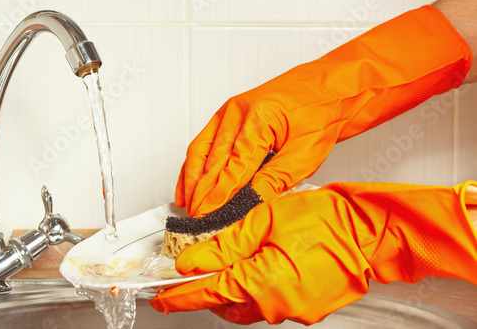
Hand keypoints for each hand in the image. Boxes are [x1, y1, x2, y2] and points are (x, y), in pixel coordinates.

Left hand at [152, 181, 476, 324]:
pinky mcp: (306, 309)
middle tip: (197, 272)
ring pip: (247, 305)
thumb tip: (191, 261)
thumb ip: (223, 245)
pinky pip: (269, 303)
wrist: (368, 230)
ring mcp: (294, 311)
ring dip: (232, 288)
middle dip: (207, 290)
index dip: (180, 296)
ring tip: (232, 263)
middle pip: (225, 303)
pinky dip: (256, 288)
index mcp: (262, 282)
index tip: (162, 297)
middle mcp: (276, 305)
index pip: (207, 293)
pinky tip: (262, 265)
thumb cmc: (326, 219)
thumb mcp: (265, 220)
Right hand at [176, 5, 470, 216]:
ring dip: (192, 181)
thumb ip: (274, 180)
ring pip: (201, 151)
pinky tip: (188, 181)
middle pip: (212, 162)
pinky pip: (204, 142)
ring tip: (187, 206)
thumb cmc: (322, 111)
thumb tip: (250, 204)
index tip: (208, 220)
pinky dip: (194, 165)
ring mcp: (231, 112)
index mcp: (257, 121)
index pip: (230, 170)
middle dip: (202, 194)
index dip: (217, 199)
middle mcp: (237, 113)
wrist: (331, 87)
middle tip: (197, 220)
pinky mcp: (231, 114)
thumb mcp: (305, 154)